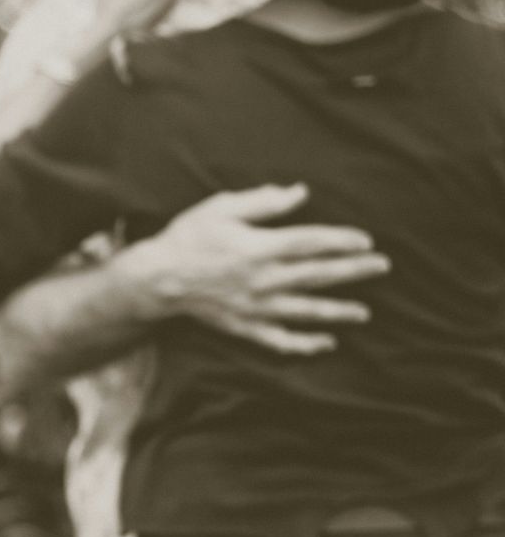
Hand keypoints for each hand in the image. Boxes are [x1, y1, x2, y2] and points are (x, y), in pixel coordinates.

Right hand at [114, 184, 385, 352]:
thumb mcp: (220, 208)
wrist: (155, 278)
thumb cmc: (187, 238)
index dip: (341, 241)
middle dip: (352, 271)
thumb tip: (299, 193)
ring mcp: (256, 307)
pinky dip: (305, 344)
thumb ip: (262, 202)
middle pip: (317, 275)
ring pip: (305, 311)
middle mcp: (263, 280)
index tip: (365, 240)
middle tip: (381, 267)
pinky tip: (326, 343)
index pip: (311, 243)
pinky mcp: (245, 326)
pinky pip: (280, 339)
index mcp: (259, 247)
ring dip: (337, 311)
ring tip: (364, 313)